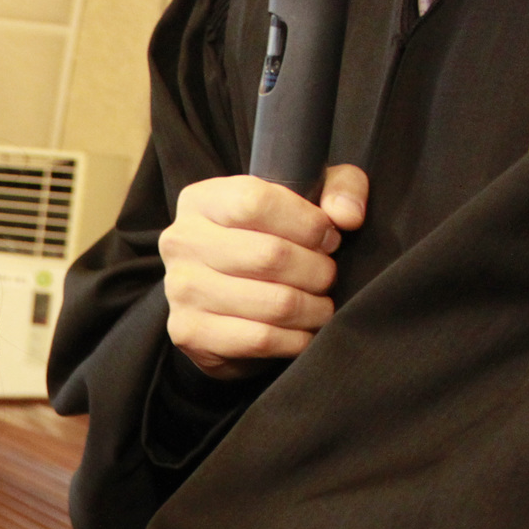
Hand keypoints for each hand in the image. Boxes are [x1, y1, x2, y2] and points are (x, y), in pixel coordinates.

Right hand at [160, 165, 368, 377]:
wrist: (224, 302)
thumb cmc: (269, 242)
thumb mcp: (305, 201)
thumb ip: (339, 189)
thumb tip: (348, 216)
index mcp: (201, 200)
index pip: (256, 203)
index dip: (306, 223)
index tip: (328, 238)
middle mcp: (181, 242)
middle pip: (270, 256)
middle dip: (317, 271)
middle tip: (327, 277)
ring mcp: (180, 290)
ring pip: (273, 302)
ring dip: (313, 308)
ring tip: (320, 305)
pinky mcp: (189, 332)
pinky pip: (261, 339)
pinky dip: (296, 339)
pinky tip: (302, 331)